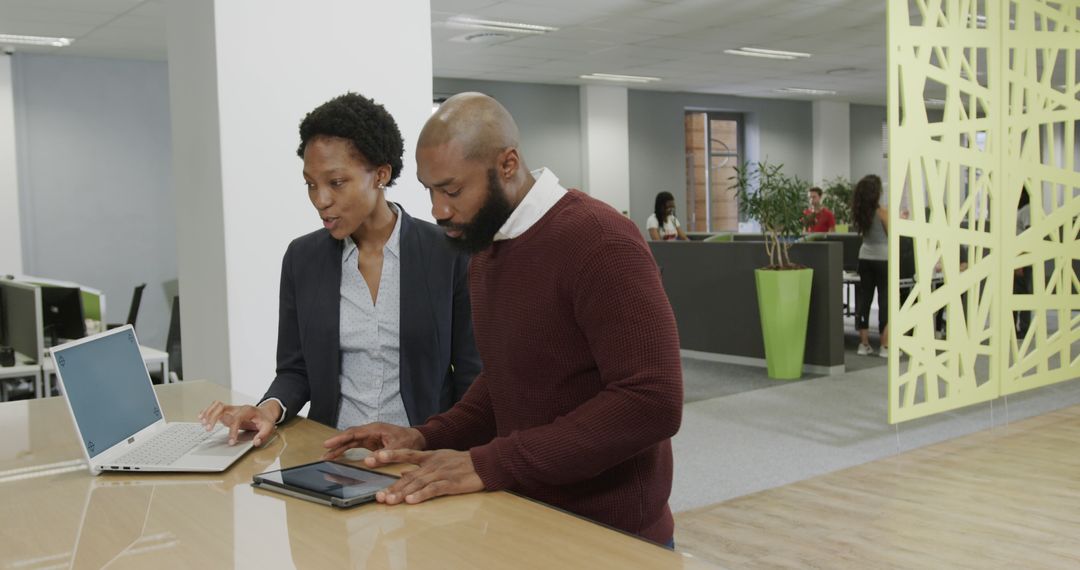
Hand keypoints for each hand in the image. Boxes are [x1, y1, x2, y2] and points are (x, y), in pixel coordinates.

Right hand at [198, 400, 279, 446]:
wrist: (265, 412)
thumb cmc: (265, 420)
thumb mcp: (269, 427)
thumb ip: (263, 435)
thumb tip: (256, 442)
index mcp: (248, 411)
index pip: (237, 418)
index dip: (233, 430)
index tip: (231, 441)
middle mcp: (238, 408)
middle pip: (222, 407)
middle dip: (213, 417)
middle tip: (208, 429)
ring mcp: (231, 409)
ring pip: (217, 405)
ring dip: (208, 413)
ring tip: (203, 423)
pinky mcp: (227, 412)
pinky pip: (215, 407)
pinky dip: (207, 411)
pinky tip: (201, 417)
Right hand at [322, 422, 424, 459]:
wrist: (416, 438)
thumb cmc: (409, 440)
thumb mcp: (398, 448)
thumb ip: (384, 454)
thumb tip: (368, 461)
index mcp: (375, 429)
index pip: (353, 433)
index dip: (340, 438)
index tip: (328, 443)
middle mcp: (370, 431)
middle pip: (349, 436)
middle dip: (335, 444)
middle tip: (323, 454)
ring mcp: (369, 436)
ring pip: (350, 441)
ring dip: (338, 449)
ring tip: (326, 457)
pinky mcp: (370, 442)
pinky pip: (354, 445)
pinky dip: (345, 450)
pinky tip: (337, 456)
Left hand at [364, 449, 483, 504]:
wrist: (484, 463)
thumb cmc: (462, 463)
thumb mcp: (439, 460)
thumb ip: (419, 467)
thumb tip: (401, 473)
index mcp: (429, 457)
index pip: (405, 454)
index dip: (389, 456)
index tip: (373, 458)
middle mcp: (432, 464)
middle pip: (409, 476)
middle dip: (392, 487)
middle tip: (378, 496)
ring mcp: (441, 473)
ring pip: (418, 484)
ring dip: (403, 493)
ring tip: (390, 501)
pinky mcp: (451, 483)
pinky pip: (433, 490)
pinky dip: (421, 495)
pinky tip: (411, 501)